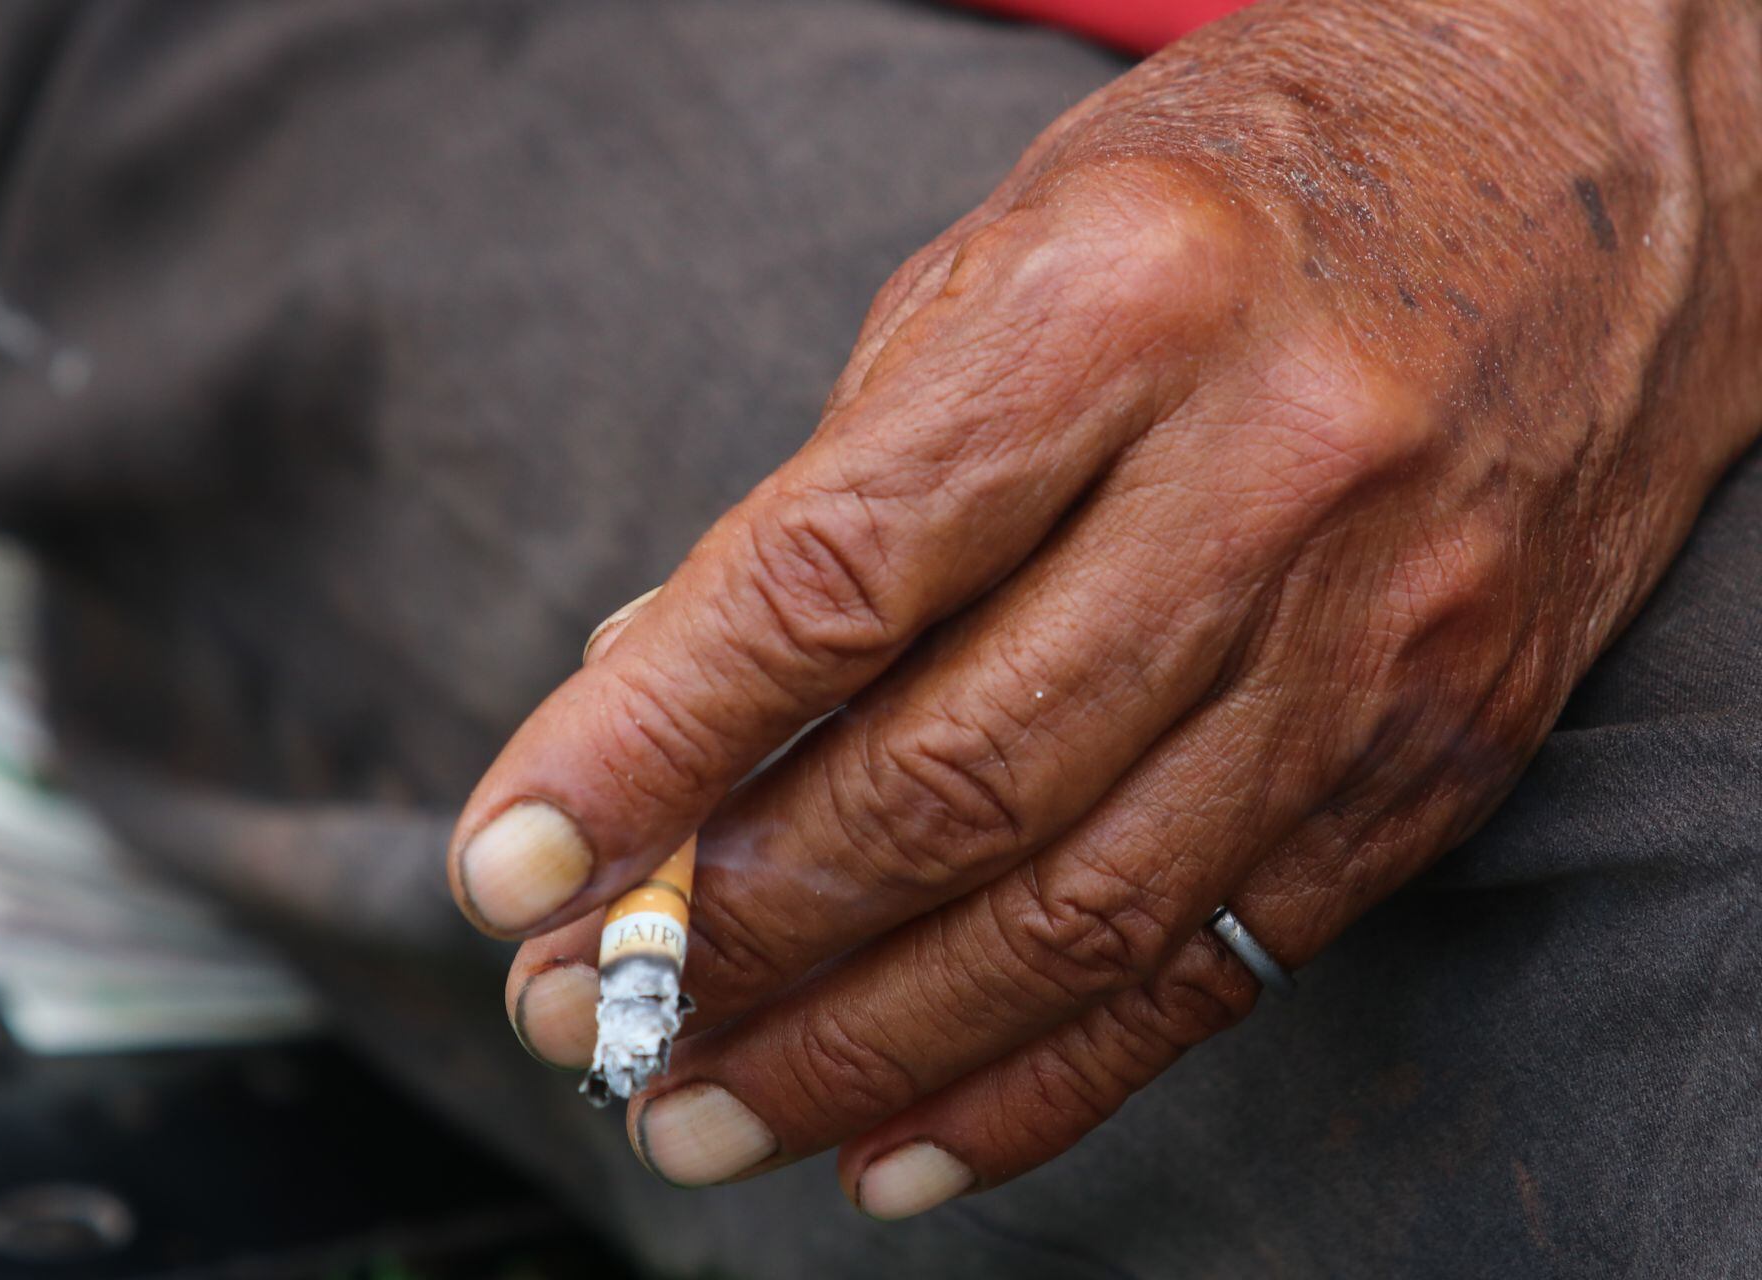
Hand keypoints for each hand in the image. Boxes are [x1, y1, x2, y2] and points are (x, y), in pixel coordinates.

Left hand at [459, 0, 1761, 1216]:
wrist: (1586, 170)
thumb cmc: (1247, 188)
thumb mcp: (999, 266)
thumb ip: (835, 496)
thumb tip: (656, 700)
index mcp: (1115, 314)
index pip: (827, 585)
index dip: (644, 746)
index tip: (507, 868)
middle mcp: (1263, 487)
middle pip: (943, 785)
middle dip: (727, 937)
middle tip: (584, 1015)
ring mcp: (1371, 643)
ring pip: (1069, 918)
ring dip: (854, 1049)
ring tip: (695, 1114)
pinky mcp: (1433, 757)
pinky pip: (1215, 966)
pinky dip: (1038, 1082)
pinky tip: (894, 1146)